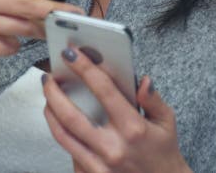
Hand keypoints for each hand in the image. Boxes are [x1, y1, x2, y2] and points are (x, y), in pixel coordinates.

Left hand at [42, 47, 191, 172]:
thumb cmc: (164, 154)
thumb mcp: (166, 122)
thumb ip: (152, 99)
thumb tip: (142, 80)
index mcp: (133, 128)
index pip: (104, 90)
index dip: (85, 68)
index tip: (72, 54)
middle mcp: (113, 147)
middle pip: (71, 115)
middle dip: (54, 92)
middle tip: (48, 77)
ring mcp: (99, 165)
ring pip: (63, 135)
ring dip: (50, 113)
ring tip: (48, 97)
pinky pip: (70, 152)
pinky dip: (63, 134)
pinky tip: (61, 123)